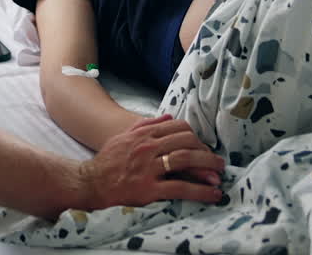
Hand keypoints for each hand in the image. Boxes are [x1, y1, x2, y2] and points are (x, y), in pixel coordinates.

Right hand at [78, 115, 223, 209]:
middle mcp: (148, 148)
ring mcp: (149, 168)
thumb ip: (146, 125)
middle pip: (186, 142)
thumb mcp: (124, 136)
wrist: (91, 182)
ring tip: (220, 173)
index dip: (195, 137)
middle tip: (216, 160)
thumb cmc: (108, 161)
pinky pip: (180, 188)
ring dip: (208, 166)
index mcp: (144, 134)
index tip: (202, 146)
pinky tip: (212, 194)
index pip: (178, 128)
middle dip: (205, 151)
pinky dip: (200, 191)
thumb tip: (168, 116)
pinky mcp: (149, 188)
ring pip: (186, 160)